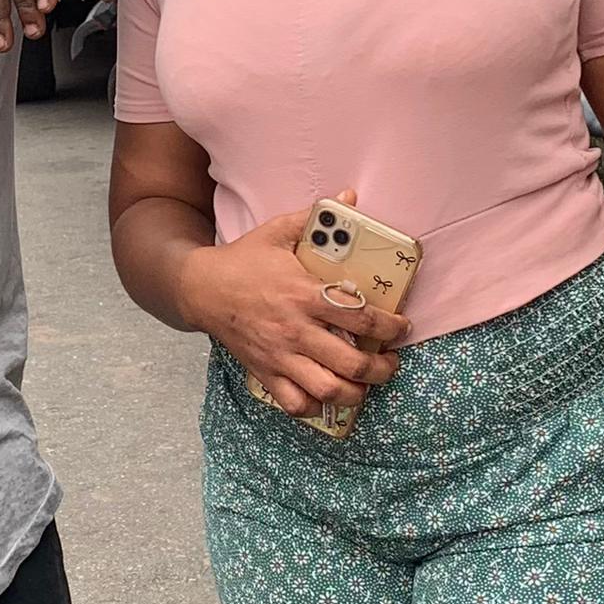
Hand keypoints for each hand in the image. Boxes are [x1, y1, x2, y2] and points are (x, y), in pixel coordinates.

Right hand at [176, 203, 409, 417]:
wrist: (201, 288)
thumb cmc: (244, 260)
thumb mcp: (279, 231)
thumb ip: (316, 218)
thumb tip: (350, 196)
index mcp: (304, 295)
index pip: (360, 317)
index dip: (390, 326)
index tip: (402, 326)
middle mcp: (296, 330)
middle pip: (351, 363)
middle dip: (381, 368)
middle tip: (390, 362)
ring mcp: (280, 356)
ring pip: (328, 390)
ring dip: (356, 393)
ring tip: (366, 385)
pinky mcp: (265, 372)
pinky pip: (295, 403)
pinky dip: (316, 406)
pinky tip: (327, 396)